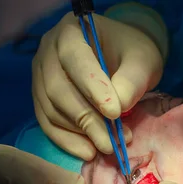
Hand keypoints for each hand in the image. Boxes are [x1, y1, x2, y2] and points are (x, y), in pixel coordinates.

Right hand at [32, 11, 162, 159]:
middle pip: (58, 89)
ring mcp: (40, 76)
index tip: (115, 112)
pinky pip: (47, 123)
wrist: (120, 58)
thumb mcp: (142, 62)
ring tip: (107, 146)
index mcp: (70, 31)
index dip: (92, 88)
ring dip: (79, 133)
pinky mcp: (41, 99)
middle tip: (111, 142)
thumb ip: (132, 81)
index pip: (75, 59)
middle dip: (87, 119)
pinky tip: (88, 152)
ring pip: (52, 109)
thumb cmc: (131, 55)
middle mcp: (47, 52)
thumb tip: (117, 108)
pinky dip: (67, 141)